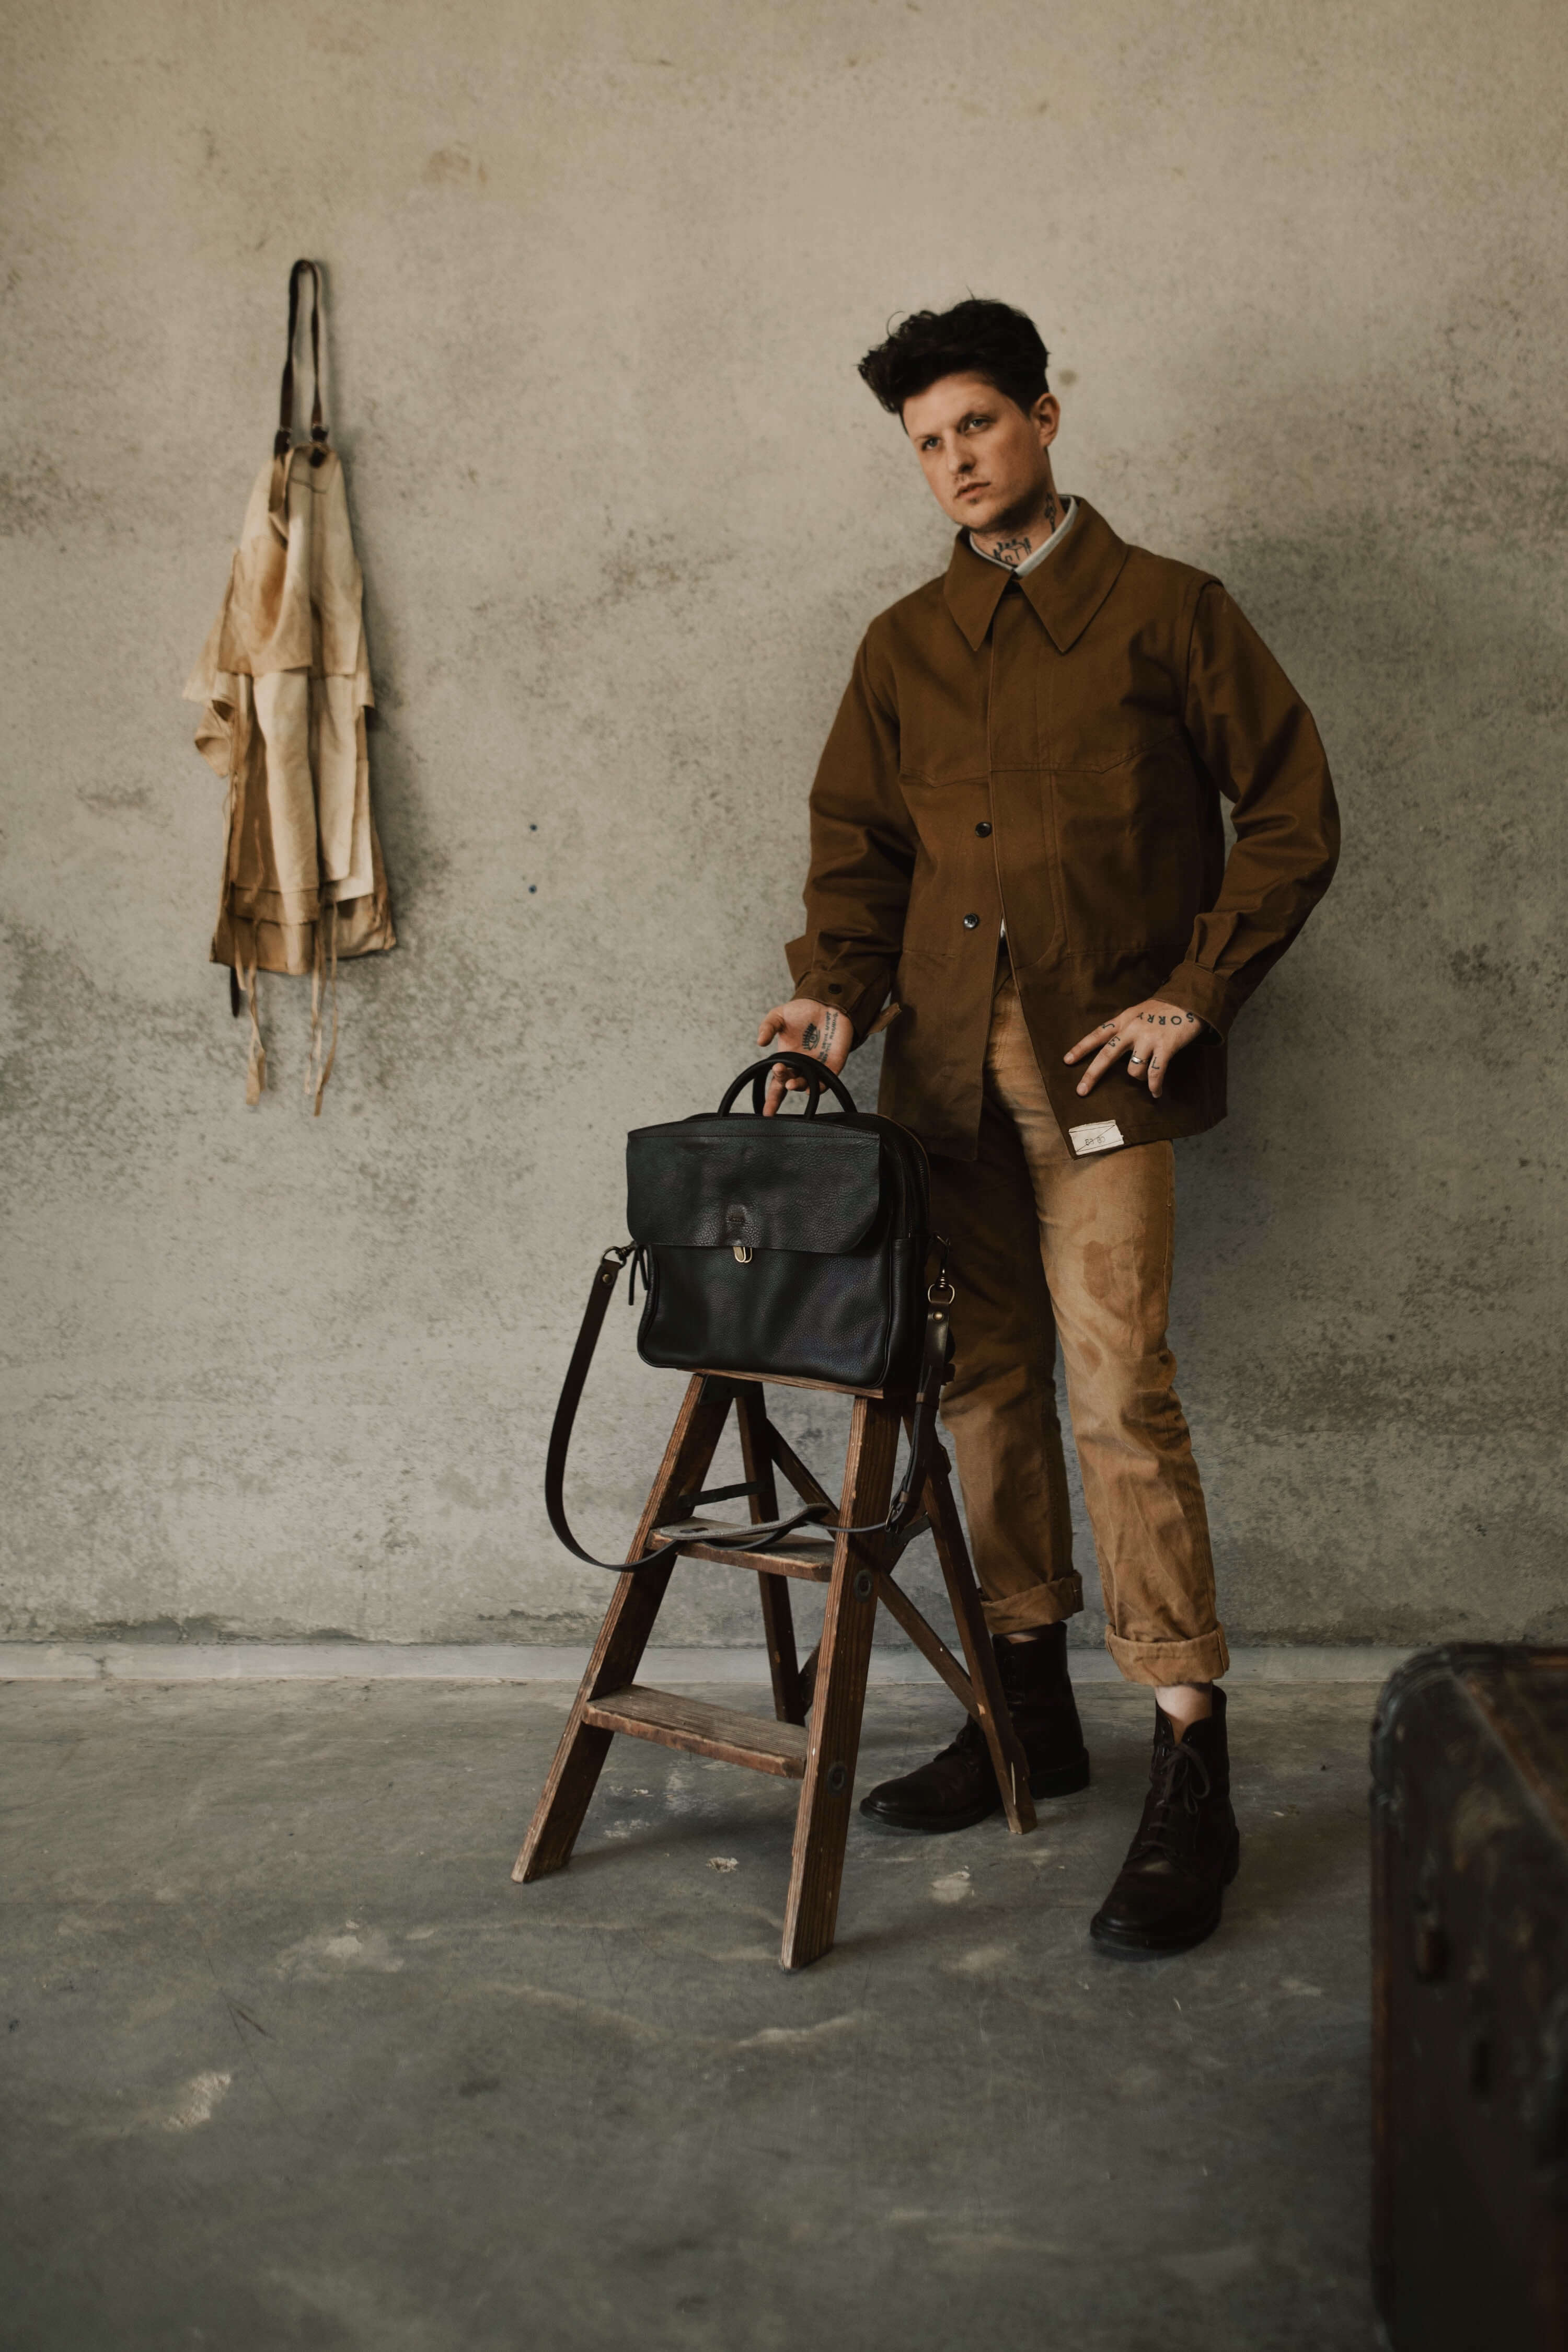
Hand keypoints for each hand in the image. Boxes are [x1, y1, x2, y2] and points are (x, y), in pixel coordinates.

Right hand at [756, 998, 851, 1115]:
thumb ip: (768, 1027)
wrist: (828, 1004)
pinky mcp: (833, 1066)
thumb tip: (760, 1042)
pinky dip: (819, 1087)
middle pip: (789, 1086)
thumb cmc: (802, 1011)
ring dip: (798, 1086)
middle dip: (782, 1085)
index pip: (777, 1084)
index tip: (766, 1111)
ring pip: (806, 1086)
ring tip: (792, 1082)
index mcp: (786, 1060)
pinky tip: (812, 1086)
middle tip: (779, 1071)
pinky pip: (826, 1082)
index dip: (772, 1100)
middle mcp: (800, 1067)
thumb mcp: (779, 1016)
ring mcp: (816, 1067)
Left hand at [1064, 999, 1205, 1100]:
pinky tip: (1156, 1093)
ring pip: (1132, 1070)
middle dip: (1092, 1075)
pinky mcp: (1166, 1046)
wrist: (1191, 999)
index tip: (1066, 1061)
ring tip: (1145, 1080)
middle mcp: (1132, 1029)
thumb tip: (1114, 1048)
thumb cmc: (1163, 1008)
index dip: (1081, 1048)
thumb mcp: (1138, 1012)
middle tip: (1081, 1091)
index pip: (1097, 1035)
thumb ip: (1125, 1028)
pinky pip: (1155, 1073)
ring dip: (1137, 1079)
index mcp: (1123, 1020)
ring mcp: (1149, 1038)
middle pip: (1107, 1055)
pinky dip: (1155, 1086)